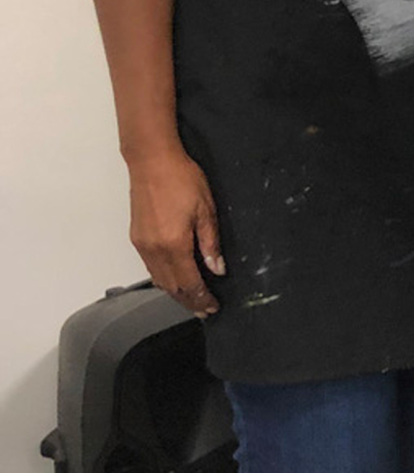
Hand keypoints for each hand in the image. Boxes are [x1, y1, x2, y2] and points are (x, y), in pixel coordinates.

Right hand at [128, 145, 223, 317]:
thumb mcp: (206, 209)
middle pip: (172, 287)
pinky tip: (175, 279)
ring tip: (192, 300)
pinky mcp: (137, 238)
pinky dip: (164, 279)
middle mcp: (154, 250)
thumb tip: (217, 268)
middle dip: (189, 301)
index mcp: (174, 245)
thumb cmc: (182, 179)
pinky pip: (151, 268)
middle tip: (204, 310)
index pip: (189, 283)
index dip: (202, 298)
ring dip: (176, 293)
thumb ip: (211, 242)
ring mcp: (142, 246)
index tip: (212, 307)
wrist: (152, 162)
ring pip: (159, 280)